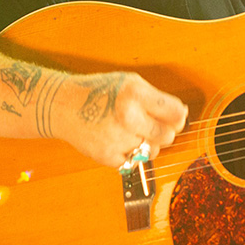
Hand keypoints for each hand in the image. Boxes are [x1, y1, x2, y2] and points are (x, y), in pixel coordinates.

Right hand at [55, 70, 187, 168]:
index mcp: (135, 94)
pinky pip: (135, 161)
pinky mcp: (107, 156)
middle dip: (165, 132)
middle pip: (167, 136)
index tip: (175, 118)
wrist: (63, 106)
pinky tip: (119, 140)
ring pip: (153, 151)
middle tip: (153, 125)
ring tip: (132, 131)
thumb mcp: (130, 83)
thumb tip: (181, 115)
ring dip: (148, 143)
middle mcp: (127, 117)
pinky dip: (131, 153)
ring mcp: (117, 139)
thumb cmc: (100, 92)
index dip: (179, 117)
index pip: (175, 114)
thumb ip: (157, 99)